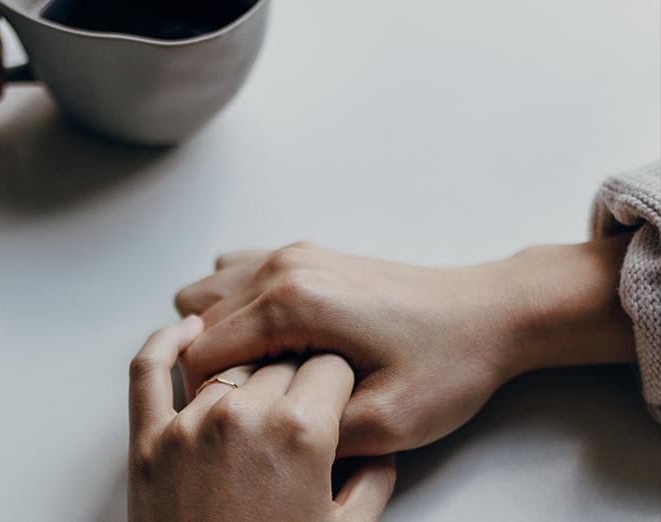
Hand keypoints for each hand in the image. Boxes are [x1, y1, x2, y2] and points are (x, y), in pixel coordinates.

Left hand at [128, 317, 395, 521]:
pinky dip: (165, 342)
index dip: (338, 380)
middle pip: (281, 362)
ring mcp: (188, 424)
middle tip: (303, 404)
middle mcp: (243, 414)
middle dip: (298, 379)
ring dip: (250, 372)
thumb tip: (381, 446)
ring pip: (229, 364)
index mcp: (300, 432)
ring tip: (264, 386)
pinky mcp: (146, 440)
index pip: (330, 366)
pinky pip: (147, 369)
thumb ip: (373, 480)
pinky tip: (189, 332)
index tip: (337, 392)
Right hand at [175, 237, 635, 456]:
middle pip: (198, 322)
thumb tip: (262, 435)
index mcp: (292, 302)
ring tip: (266, 372)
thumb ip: (310, 433)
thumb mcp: (386, 424)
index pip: (200, 353)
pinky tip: (274, 339)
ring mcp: (293, 254)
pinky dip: (237, 309)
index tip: (244, 421)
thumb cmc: (448, 363)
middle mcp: (283, 267)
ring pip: (210, 295)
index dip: (210, 398)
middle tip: (261, 403)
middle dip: (215, 369)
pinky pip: (236, 275)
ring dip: (222, 336)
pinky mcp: (305, 255)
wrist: (492, 313)